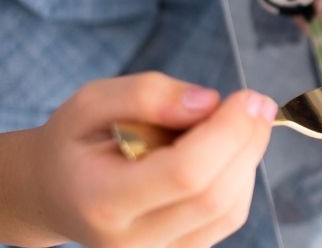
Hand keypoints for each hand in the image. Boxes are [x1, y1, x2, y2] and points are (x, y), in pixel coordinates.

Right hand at [9, 73, 275, 246]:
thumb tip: (208, 103)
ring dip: (246, 158)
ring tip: (232, 124)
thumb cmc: (76, 144)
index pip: (185, 173)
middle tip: (257, 103)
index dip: (228, 132)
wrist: (56, 193)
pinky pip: (229, 216)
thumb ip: (146, 96)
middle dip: (247, 143)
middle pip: (215, 196)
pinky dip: (239, 178)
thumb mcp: (91, 103)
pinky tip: (225, 152)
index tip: (248, 97)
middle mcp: (132, 241)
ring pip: (230, 209)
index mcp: (103, 201)